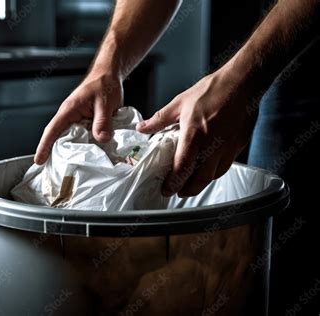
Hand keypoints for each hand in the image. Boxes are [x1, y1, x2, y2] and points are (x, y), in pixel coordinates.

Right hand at [34, 70, 122, 164]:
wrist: (109, 76)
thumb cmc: (104, 84)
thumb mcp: (105, 102)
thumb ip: (103, 121)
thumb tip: (101, 139)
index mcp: (69, 110)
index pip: (52, 130)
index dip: (44, 146)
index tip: (38, 160)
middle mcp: (69, 116)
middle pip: (57, 137)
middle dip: (53, 153)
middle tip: (54, 172)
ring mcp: (76, 120)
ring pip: (70, 138)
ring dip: (69, 152)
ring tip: (68, 169)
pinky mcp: (85, 123)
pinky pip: (81, 137)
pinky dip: (82, 147)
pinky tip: (87, 157)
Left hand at [137, 66, 258, 196]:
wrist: (243, 83)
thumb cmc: (214, 90)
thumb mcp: (180, 102)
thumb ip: (160, 119)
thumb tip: (143, 128)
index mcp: (195, 135)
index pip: (182, 168)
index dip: (173, 183)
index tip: (166, 189)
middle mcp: (212, 146)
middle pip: (199, 179)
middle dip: (186, 190)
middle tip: (177, 192)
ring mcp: (228, 148)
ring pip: (214, 175)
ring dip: (201, 183)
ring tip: (190, 185)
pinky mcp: (238, 145)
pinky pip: (225, 166)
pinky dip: (214, 173)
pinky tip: (208, 171)